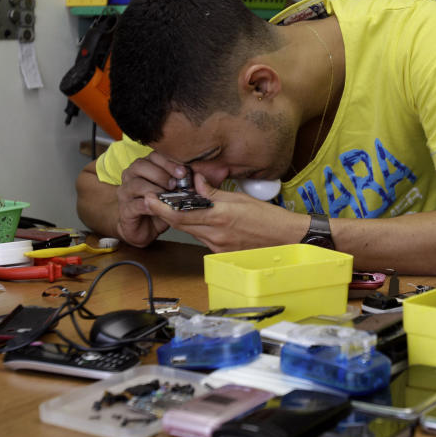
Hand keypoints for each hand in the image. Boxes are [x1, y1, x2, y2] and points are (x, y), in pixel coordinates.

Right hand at [115, 152, 187, 246]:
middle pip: (141, 166)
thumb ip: (180, 182)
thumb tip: (198, 178)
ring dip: (155, 189)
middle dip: (161, 174)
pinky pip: (135, 204)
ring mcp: (125, 193)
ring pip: (136, 184)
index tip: (183, 171)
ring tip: (168, 196)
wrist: (144, 228)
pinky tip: (159, 208)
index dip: (168, 162)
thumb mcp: (172, 192)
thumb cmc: (159, 206)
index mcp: (143, 167)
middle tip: (176, 184)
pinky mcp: (124, 210)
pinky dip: (148, 205)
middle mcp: (130, 176)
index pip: (153, 157)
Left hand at [143, 173, 304, 252]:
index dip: (162, 207)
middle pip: (181, 225)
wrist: (286, 239)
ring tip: (174, 207)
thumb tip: (195, 182)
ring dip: (181, 220)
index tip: (149, 199)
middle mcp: (215, 235)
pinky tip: (199, 221)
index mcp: (219, 217)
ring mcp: (217, 247)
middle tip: (153, 201)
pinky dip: (197, 229)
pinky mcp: (221, 254)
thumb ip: (213, 192)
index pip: (181, 214)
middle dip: (165, 213)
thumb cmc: (268, 218)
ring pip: (190, 232)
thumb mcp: (240, 198)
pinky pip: (202, 240)